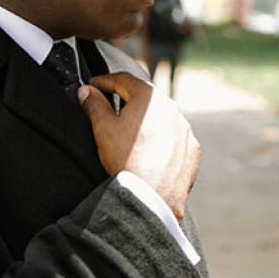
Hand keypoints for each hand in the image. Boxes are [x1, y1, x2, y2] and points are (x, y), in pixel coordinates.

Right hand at [78, 72, 200, 220]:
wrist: (152, 197)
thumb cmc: (126, 161)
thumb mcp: (103, 129)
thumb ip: (94, 104)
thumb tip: (87, 91)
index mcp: (149, 97)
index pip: (123, 79)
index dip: (104, 81)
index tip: (93, 85)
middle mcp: (171, 107)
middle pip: (145, 96)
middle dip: (126, 97)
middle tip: (109, 101)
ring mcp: (184, 128)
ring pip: (162, 116)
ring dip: (146, 118)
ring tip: (129, 129)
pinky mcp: (192, 148)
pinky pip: (175, 136)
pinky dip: (162, 137)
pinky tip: (150, 148)